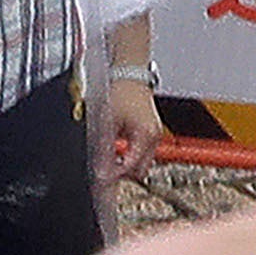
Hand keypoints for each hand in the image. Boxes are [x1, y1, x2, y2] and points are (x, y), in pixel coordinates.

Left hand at [94, 71, 164, 187]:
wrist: (131, 76)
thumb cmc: (121, 93)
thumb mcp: (108, 123)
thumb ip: (104, 148)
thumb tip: (100, 170)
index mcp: (145, 135)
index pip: (131, 166)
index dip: (114, 174)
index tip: (102, 179)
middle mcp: (154, 137)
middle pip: (140, 170)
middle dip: (123, 174)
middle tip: (105, 172)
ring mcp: (155, 135)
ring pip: (143, 163)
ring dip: (127, 166)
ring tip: (110, 162)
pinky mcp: (152, 133)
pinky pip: (144, 153)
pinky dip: (131, 156)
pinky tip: (118, 153)